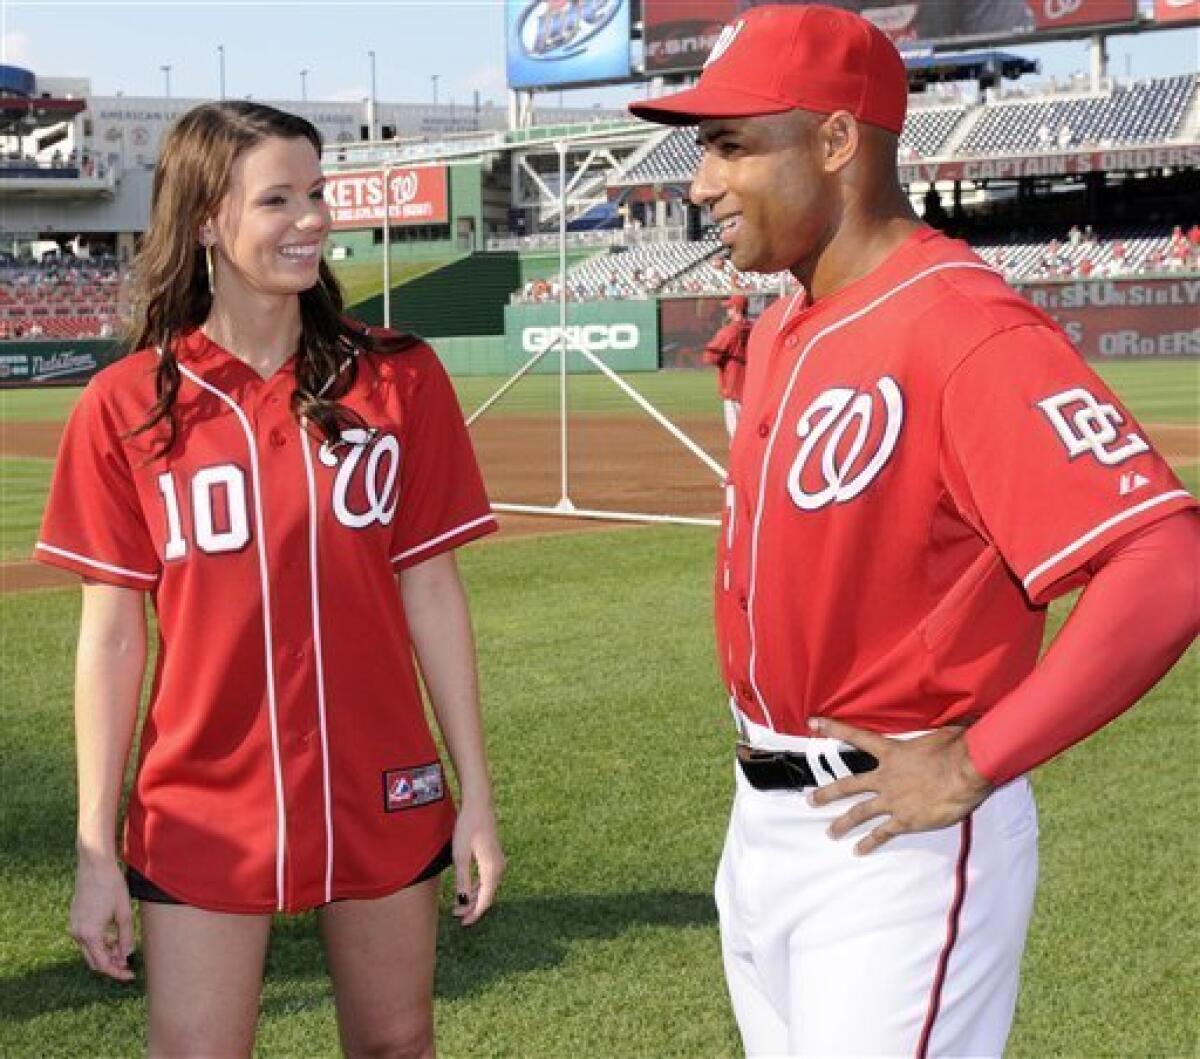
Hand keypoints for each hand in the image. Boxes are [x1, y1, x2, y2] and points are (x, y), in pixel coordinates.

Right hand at [69, 853, 134, 980]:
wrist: (94, 866)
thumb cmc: (112, 886)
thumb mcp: (124, 913)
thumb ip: (125, 937)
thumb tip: (126, 955)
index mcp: (90, 934)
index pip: (103, 964)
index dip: (117, 973)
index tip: (130, 976)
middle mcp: (77, 934)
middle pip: (94, 961)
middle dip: (111, 965)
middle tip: (128, 966)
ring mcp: (73, 927)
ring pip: (90, 950)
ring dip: (105, 954)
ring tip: (123, 950)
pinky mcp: (74, 920)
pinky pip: (86, 939)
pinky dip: (99, 943)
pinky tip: (113, 938)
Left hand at [451, 800, 504, 926]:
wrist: (478, 805)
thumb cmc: (468, 828)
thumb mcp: (460, 856)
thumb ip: (462, 880)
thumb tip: (463, 902)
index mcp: (492, 870)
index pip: (485, 900)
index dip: (474, 914)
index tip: (463, 923)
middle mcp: (499, 868)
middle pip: (487, 895)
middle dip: (472, 907)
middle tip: (455, 915)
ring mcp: (498, 861)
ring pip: (487, 887)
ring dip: (474, 897)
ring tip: (458, 905)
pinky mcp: (494, 856)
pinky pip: (488, 878)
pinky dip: (477, 887)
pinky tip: (467, 890)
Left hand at [807, 718, 992, 855]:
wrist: (965, 773)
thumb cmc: (956, 750)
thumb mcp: (939, 733)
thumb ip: (933, 733)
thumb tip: (945, 727)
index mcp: (892, 753)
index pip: (856, 737)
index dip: (833, 728)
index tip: (814, 723)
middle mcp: (886, 777)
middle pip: (849, 785)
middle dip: (828, 793)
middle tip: (811, 800)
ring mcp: (892, 800)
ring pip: (860, 813)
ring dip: (843, 823)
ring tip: (831, 832)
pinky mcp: (905, 820)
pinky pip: (882, 833)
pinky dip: (869, 842)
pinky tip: (859, 850)